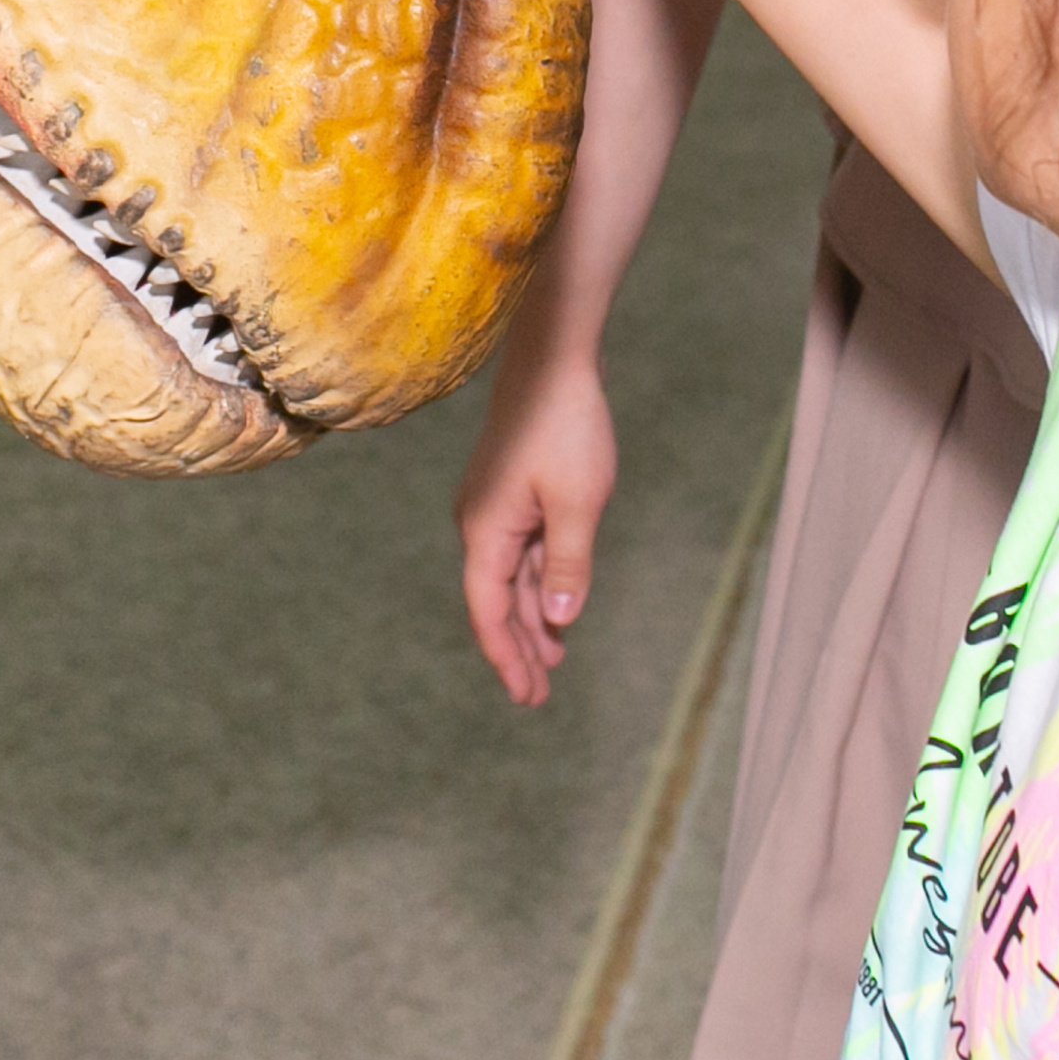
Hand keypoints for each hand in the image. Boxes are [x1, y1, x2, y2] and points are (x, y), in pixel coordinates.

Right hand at [456, 364, 617, 709]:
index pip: (490, 612)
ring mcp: (495, 509)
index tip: (525, 697)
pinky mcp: (512, 494)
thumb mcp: (577, 505)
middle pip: (496, 602)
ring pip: (511, 579)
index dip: (507, 658)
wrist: (553, 362)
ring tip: (552, 661)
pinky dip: (537, 584)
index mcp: (487, 533)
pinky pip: (521, 553)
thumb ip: (567, 567)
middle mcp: (481, 525)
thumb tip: (558, 622)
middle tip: (538, 697)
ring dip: (529, 619)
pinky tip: (554, 606)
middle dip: (517, 649)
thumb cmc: (565, 428)